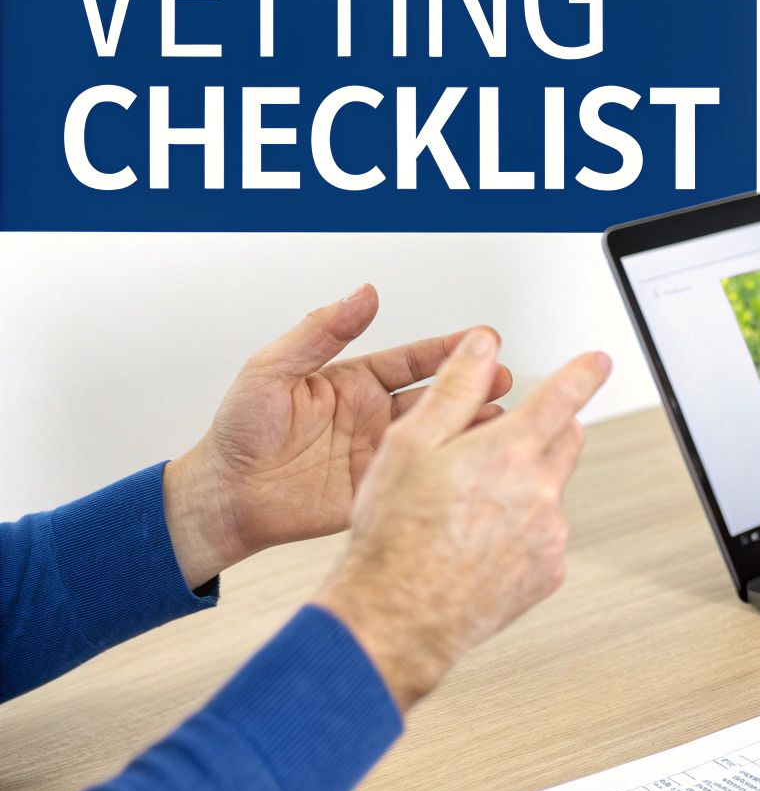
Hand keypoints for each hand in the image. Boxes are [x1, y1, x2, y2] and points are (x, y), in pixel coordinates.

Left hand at [163, 286, 511, 587]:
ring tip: (504, 417)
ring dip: (471, 426)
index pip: (413, 361)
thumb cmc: (238, 431)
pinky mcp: (379, 492)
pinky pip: (421, 479)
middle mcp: (374, 416)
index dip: (448, 350)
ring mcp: (380, 455)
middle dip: (473, 385)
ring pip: (437, 436)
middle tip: (503, 375)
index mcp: (355, 383)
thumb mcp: (273, 369)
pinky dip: (451, 470)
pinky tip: (475, 462)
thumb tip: (364, 293)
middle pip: (436, 396)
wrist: (224, 497)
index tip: (482, 338)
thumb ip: (320, 331)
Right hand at [314, 329, 611, 710]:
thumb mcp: (409, 445)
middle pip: (566, 440)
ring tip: (466, 512)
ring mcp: (550, 535)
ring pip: (551, 492)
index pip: (562, 396)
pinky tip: (478, 546)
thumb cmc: (396, 535)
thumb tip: (481, 347)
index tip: (599, 362)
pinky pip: (546, 538)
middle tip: (497, 447)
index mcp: (509, 451)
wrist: (398, 617)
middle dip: (545, 432)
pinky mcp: (549, 573)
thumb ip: (455, 390)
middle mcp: (541, 491)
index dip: (583, 373)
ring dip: (525, 488)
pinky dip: (523, 533)